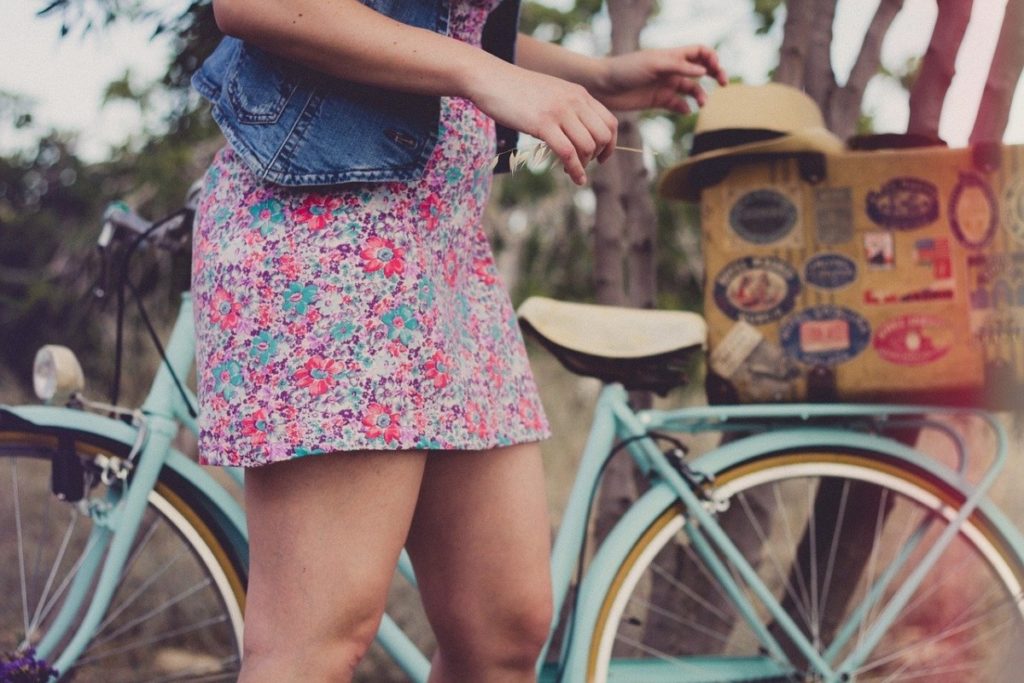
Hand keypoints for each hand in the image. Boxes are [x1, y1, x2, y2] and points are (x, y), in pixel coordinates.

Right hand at [469, 63, 618, 184]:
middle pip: (602, 137)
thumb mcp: (551, 93)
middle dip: (597, 156)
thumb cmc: (516, 90)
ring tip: (572, 172)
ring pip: (587, 146)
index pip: (610, 122)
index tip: (600, 158)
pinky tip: (573, 177)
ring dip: (583, 165)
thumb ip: (567, 107)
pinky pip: (568, 152)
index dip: (609, 145)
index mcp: (579, 94)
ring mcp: (559, 112)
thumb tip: (577, 130)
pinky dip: (575, 169)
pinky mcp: (542, 124)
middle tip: (584, 165)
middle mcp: (574, 101)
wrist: (490, 78)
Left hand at [593, 45, 727, 112]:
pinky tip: (686, 110)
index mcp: (672, 56)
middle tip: (723, 84)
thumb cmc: (626, 70)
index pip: (699, 52)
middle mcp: (672, 69)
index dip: (712, 58)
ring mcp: (665, 85)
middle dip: (715, 75)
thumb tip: (704, 72)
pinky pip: (677, 104)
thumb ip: (679, 67)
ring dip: (700, 94)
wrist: (604, 87)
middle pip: (701, 70)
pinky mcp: (658, 100)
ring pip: (691, 89)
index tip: (715, 70)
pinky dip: (684, 108)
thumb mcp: (654, 65)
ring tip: (702, 103)